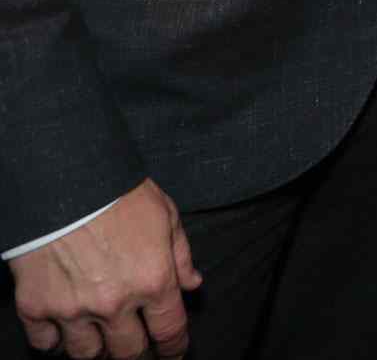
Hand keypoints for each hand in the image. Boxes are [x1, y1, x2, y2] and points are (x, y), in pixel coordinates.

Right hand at [9, 179, 200, 358]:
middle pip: (128, 352)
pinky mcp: (36, 306)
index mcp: (153, 280)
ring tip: (101, 339)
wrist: (63, 181)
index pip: (169, 331)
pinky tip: (62, 330)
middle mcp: (114, 303)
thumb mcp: (165, 215)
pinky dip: (54, 341)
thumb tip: (193, 284)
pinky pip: (45, 343)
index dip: (174, 348)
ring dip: (97, 350)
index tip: (173, 353)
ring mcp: (72, 309)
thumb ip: (181, 254)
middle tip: (137, 348)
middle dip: (137, 353)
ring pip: (86, 355)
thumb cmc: (118, 193)